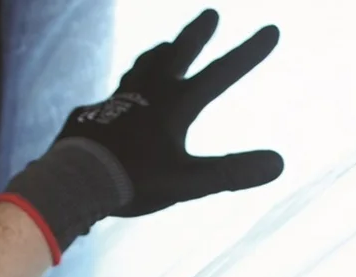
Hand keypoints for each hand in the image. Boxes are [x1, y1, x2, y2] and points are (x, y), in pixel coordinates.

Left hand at [0, 10, 282, 263]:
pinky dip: (125, 89)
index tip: (271, 29)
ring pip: (141, 68)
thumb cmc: (134, 181)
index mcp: (174, 105)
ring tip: (164, 47)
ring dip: (158, 55)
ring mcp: (117, 101)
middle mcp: (147, 94)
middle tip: (210, 14)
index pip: (220, 74)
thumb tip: (280, 163)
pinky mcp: (94, 113)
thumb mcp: (189, 182)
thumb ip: (232, 171)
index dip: (248, 53)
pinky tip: (121, 96)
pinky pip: (113, 94)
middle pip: (176, 55)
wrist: (75, 181)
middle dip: (196, 35)